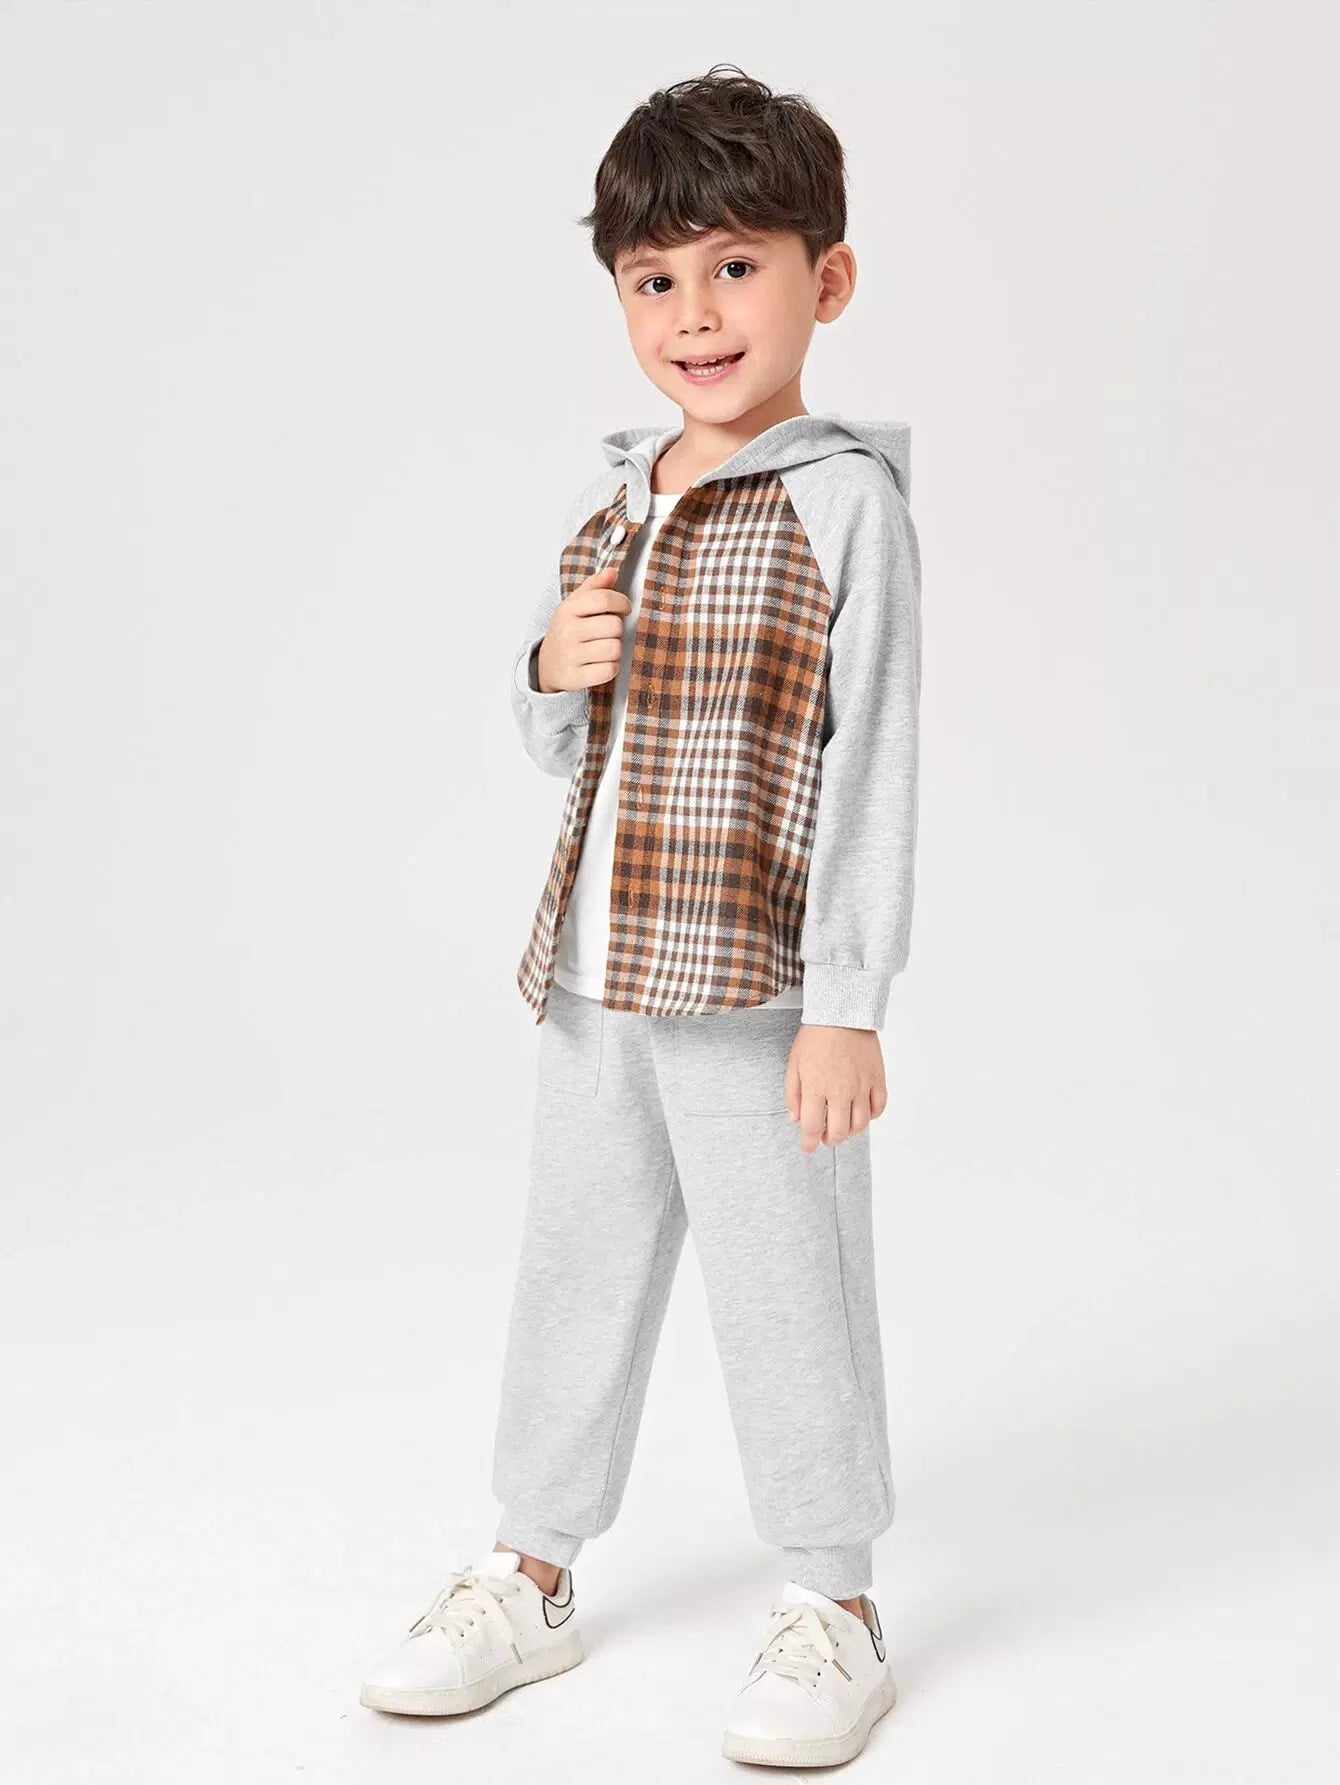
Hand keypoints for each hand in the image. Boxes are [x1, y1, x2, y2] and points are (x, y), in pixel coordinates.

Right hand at [536, 566, 629, 692]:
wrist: (546, 666)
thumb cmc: (568, 632)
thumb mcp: (575, 606)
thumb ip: (595, 587)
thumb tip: (613, 571)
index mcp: (567, 610)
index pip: (604, 599)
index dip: (622, 602)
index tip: (624, 608)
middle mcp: (567, 632)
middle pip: (614, 625)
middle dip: (618, 629)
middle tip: (609, 633)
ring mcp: (570, 656)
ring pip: (615, 648)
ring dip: (615, 649)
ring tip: (604, 648)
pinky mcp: (575, 678)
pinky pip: (609, 670)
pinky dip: (610, 668)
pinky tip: (601, 664)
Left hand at [785, 1024, 887, 1152]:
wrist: (842, 1013)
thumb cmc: (815, 1037)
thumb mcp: (794, 1064)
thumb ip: (793, 1094)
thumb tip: (796, 1118)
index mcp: (817, 1087)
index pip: (813, 1127)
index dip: (809, 1143)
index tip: (807, 1147)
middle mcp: (841, 1091)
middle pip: (839, 1132)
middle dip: (830, 1140)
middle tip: (825, 1136)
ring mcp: (861, 1086)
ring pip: (860, 1124)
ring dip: (850, 1131)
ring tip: (843, 1125)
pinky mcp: (877, 1079)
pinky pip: (878, 1107)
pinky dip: (871, 1116)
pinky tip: (862, 1112)